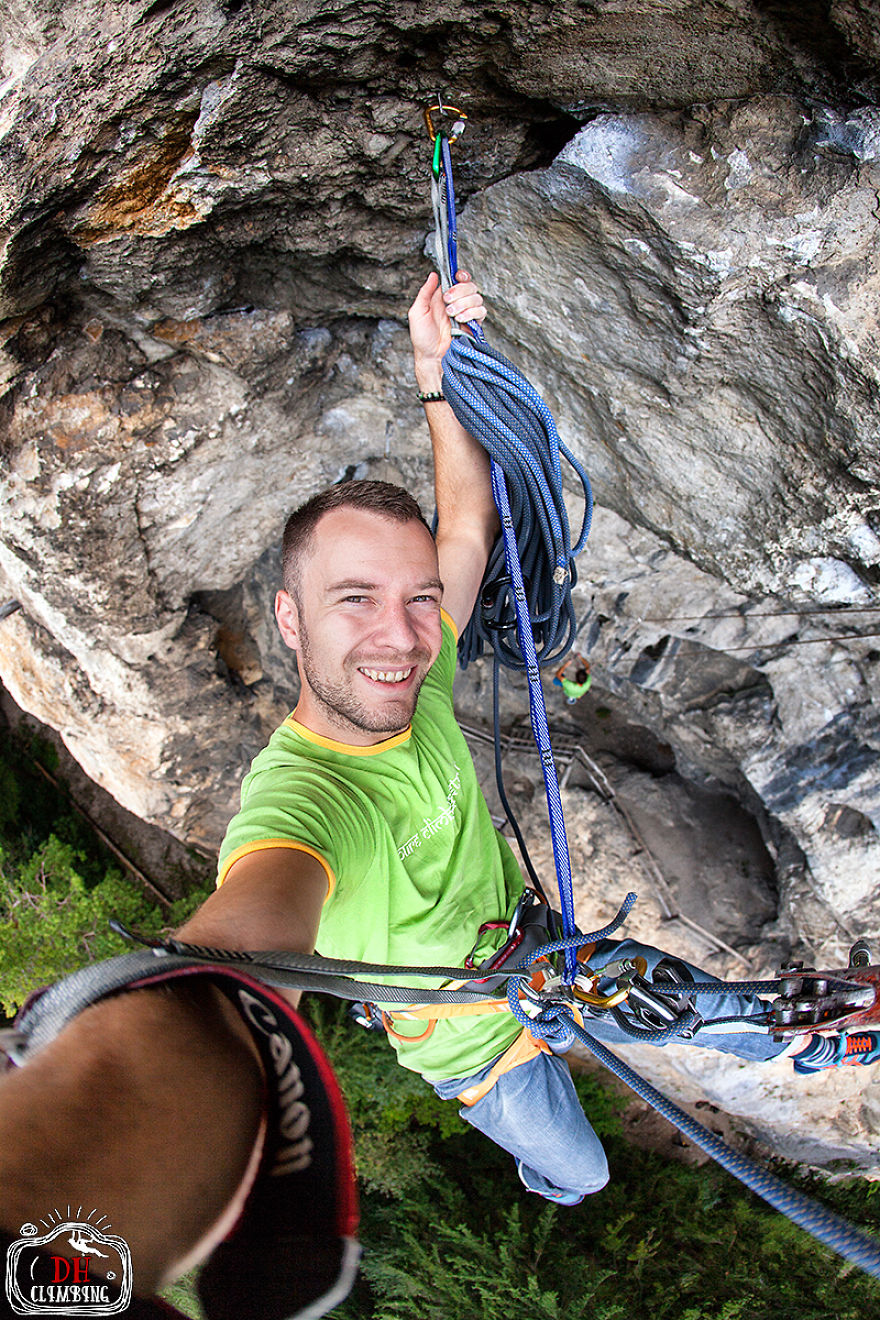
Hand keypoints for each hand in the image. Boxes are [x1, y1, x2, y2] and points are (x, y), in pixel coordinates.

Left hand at [408, 270, 486, 388]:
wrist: (432, 357)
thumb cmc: (422, 338)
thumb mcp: (417, 312)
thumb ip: (424, 292)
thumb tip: (433, 275)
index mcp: (444, 297)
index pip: (459, 279)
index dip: (462, 275)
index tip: (458, 277)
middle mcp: (457, 303)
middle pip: (470, 286)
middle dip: (459, 291)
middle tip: (447, 302)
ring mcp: (466, 314)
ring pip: (477, 297)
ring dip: (464, 303)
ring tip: (452, 315)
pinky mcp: (473, 325)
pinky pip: (481, 311)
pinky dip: (471, 313)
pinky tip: (461, 319)